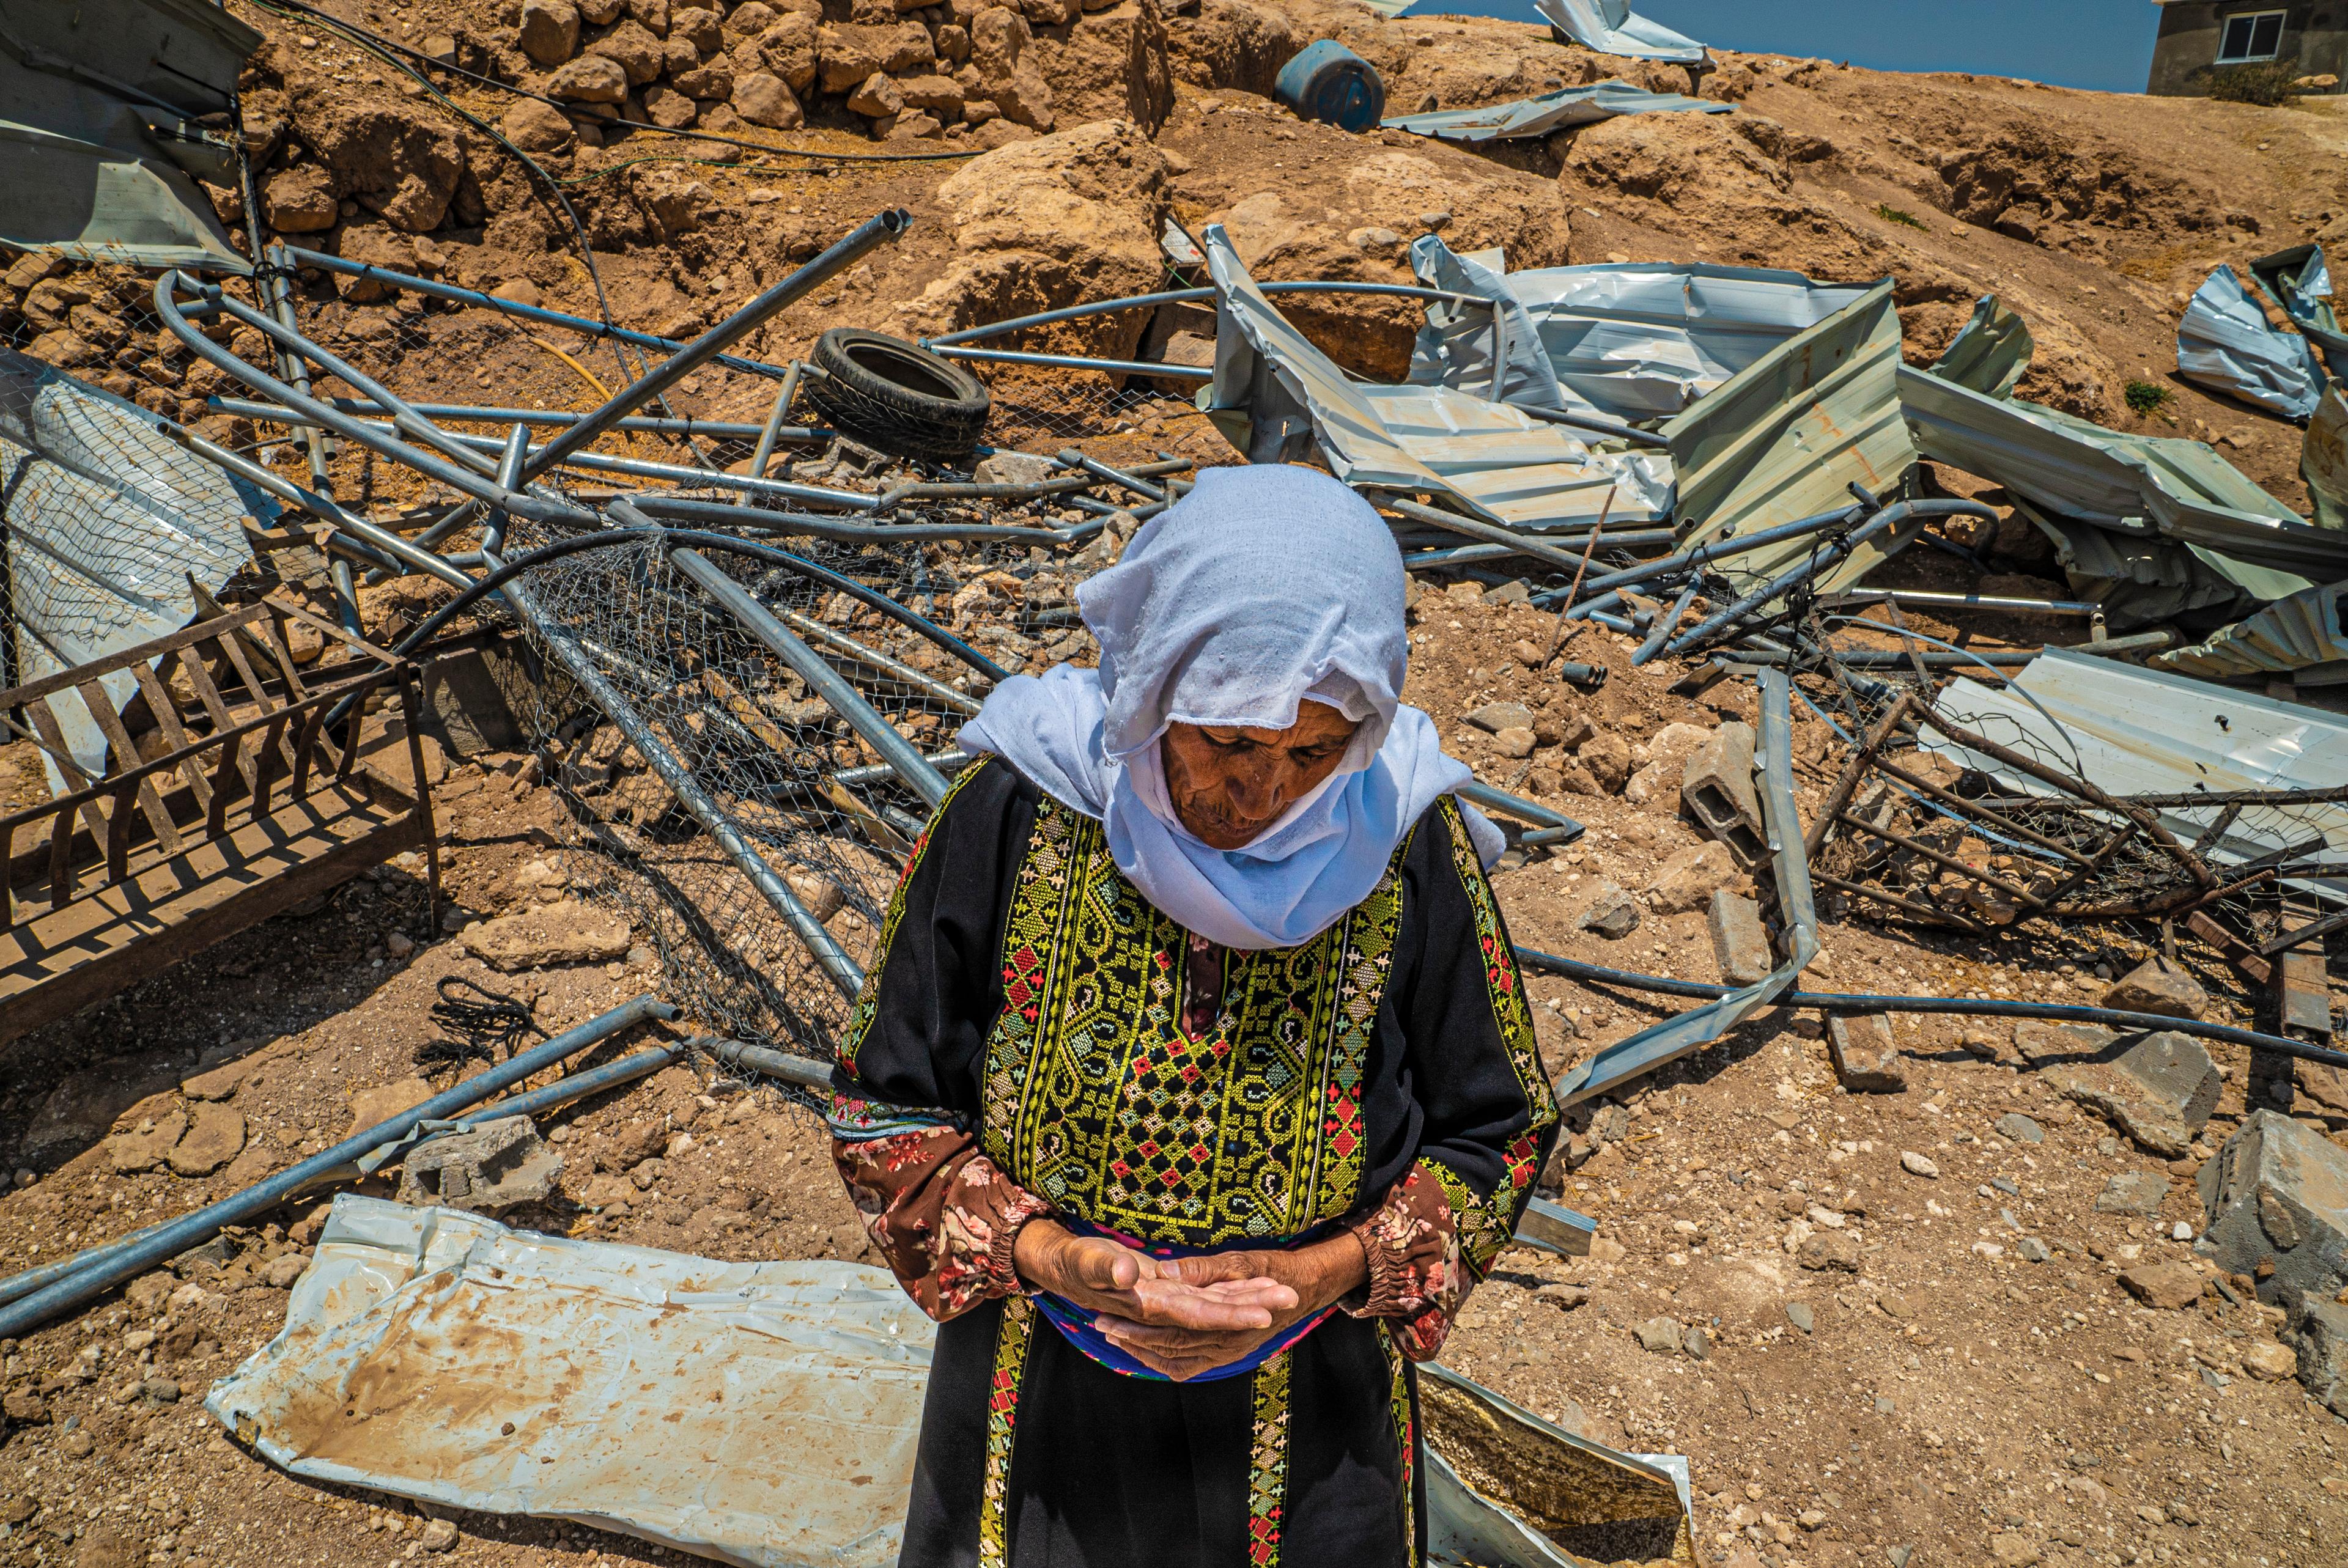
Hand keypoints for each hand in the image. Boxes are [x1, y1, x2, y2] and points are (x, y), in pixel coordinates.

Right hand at [1012, 1221, 1295, 1346]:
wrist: (1059, 1267)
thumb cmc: (1072, 1261)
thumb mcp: (1085, 1259)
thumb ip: (1105, 1268)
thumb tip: (1129, 1276)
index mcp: (1148, 1306)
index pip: (1198, 1316)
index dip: (1231, 1315)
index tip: (1265, 1312)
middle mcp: (1163, 1310)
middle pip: (1215, 1313)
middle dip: (1251, 1305)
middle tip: (1290, 1293)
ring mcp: (1167, 1303)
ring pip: (1215, 1306)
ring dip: (1247, 1299)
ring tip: (1282, 1287)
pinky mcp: (1168, 1292)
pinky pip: (1205, 1299)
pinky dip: (1229, 1296)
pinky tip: (1249, 1291)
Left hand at [1092, 1233, 1367, 1381]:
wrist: (1310, 1287)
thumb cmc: (1277, 1268)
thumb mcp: (1241, 1261)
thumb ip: (1202, 1269)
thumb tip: (1163, 1272)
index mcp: (1227, 1325)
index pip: (1172, 1331)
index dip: (1137, 1326)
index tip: (1108, 1314)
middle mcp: (1225, 1347)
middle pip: (1168, 1349)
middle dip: (1132, 1338)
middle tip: (1100, 1323)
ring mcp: (1227, 1354)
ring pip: (1176, 1361)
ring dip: (1143, 1349)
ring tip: (1113, 1334)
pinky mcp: (1227, 1352)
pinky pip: (1190, 1365)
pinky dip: (1165, 1359)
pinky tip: (1147, 1348)